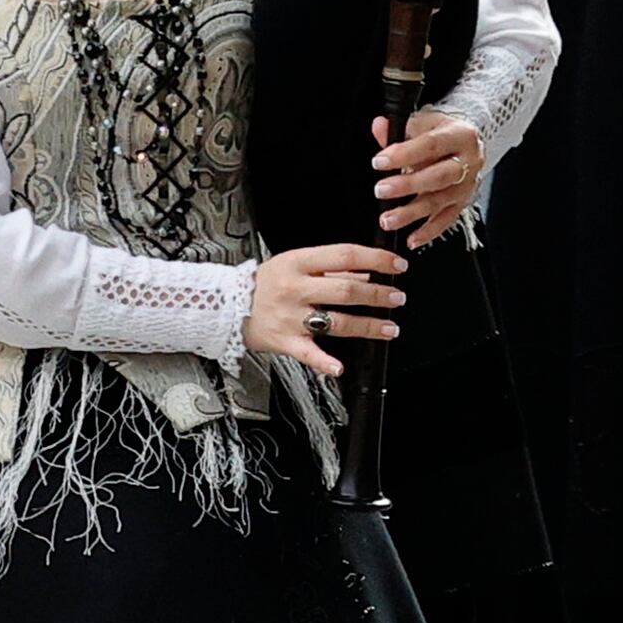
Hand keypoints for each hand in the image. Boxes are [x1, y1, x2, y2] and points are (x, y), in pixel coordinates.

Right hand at [246, 242, 408, 377]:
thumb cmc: (265, 282)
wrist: (224, 305)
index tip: (398, 265)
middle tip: (398, 298)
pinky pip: (307, 353)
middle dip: (377, 294)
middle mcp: (295, 289)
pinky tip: (339, 367)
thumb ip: (334, 267)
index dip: (376, 259)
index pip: (345, 255)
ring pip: (335, 321)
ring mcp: (290, 317)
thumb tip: (369, 270)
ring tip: (391, 327)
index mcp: (298, 263)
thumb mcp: (296, 263)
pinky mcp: (284, 341)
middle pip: (344, 290)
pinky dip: (323, 362)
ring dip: (367, 326)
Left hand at [371, 108, 485, 249]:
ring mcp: (467, 184)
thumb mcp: (422, 124)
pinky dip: (429, 231)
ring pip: (440, 201)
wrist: (466, 143)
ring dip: (412, 212)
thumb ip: (398, 129)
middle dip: (408, 185)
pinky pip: (447, 220)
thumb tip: (379, 126)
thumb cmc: (441, 133)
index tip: (379, 162)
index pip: (431, 145)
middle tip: (381, 190)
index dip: (404, 154)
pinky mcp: (463, 203)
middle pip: (439, 176)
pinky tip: (412, 238)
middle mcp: (469, 161)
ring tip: (388, 219)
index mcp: (460, 135)